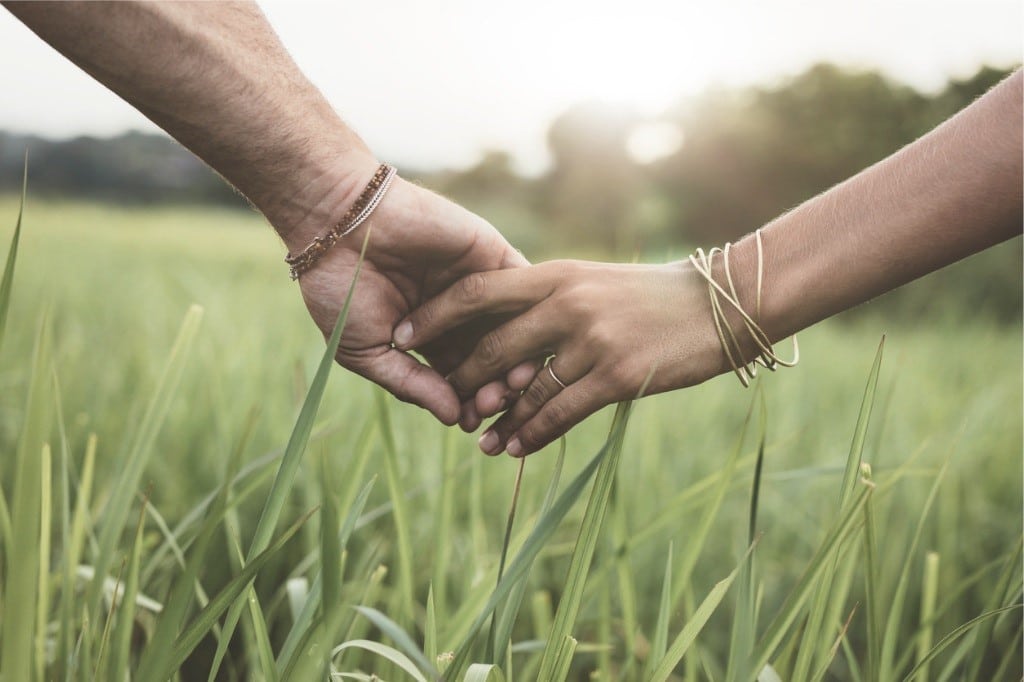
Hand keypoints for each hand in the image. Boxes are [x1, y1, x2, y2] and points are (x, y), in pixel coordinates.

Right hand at [289, 157, 532, 425]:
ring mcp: (478, 284)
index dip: (468, 403)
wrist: (337, 223)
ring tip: (511, 382)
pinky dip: (528, 314)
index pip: (462, 379)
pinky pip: (522, 287)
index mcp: (430, 339)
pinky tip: (525, 339)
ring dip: (517, 357)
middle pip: (493, 360)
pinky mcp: (491, 254)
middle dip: (495, 386)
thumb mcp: (368, 350)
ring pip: (513, 329)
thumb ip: (411, 385)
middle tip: (493, 404)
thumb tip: (453, 419)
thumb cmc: (340, 289)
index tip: (470, 422)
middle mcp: (460, 315)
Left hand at [393, 259, 732, 455]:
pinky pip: (560, 412)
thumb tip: (505, 326)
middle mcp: (566, 303)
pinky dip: (533, 434)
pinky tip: (517, 448)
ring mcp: (591, 340)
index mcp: (556, 274)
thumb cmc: (652, 295)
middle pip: (493, 348)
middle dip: (463, 381)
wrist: (719, 303)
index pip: (477, 291)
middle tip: (447, 404)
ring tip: (479, 442)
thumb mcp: (594, 281)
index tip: (404, 334)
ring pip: (525, 389)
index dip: (434, 316)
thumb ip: (550, 298)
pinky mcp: (616, 375)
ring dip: (498, 420)